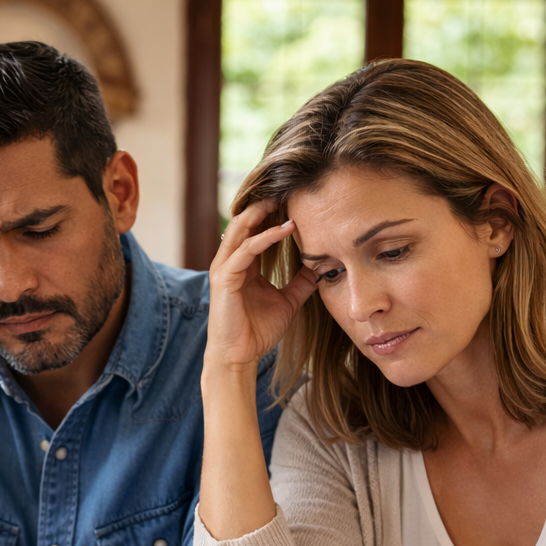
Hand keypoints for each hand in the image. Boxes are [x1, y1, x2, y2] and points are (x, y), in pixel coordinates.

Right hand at [205, 200, 318, 370]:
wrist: (239, 357)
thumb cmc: (257, 331)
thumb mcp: (288, 301)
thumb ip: (301, 283)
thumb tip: (320, 268)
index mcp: (243, 265)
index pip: (255, 230)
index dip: (272, 214)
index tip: (295, 201)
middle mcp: (230, 262)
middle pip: (244, 222)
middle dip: (263, 204)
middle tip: (287, 188)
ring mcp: (225, 269)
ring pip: (241, 229)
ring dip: (261, 212)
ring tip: (283, 198)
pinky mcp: (225, 278)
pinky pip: (246, 250)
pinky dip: (265, 238)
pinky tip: (286, 229)